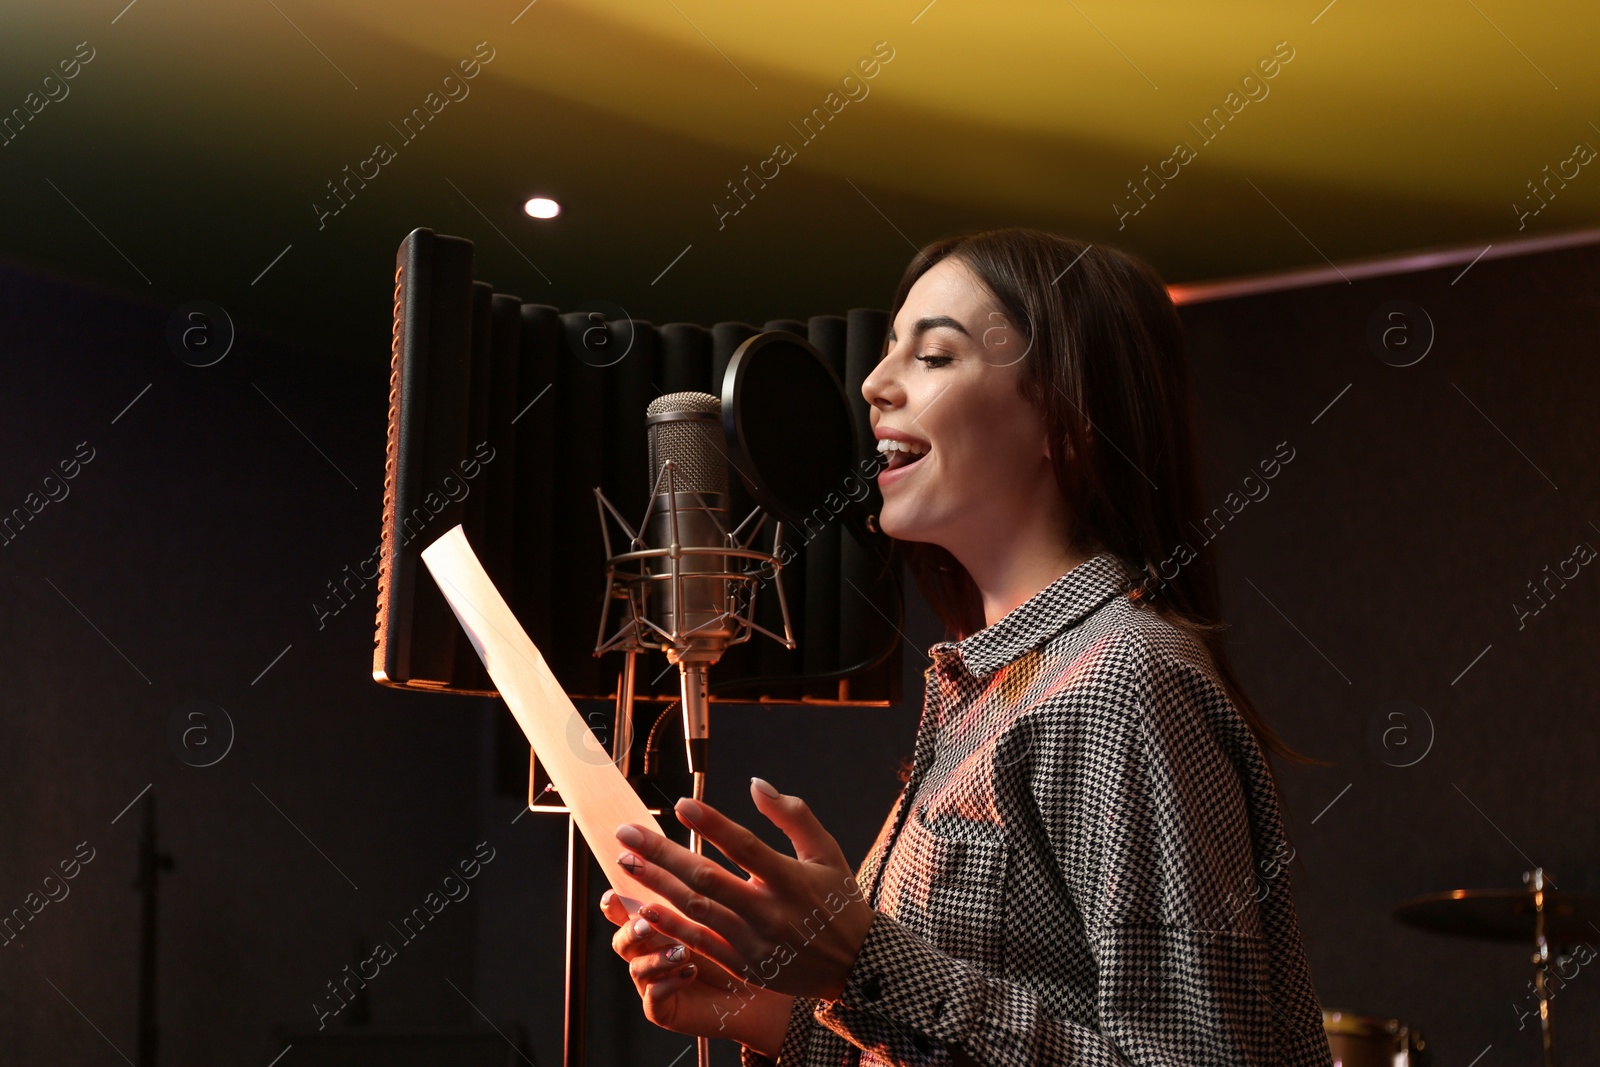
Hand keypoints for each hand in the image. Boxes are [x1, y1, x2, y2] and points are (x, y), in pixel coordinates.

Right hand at [599, 887, 792, 1053]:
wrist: (758, 990)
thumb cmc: (738, 944)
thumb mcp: (719, 911)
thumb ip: (697, 886)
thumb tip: (688, 850)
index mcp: (656, 925)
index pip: (625, 912)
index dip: (614, 904)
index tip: (614, 893)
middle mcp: (649, 953)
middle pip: (622, 939)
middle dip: (630, 929)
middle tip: (647, 922)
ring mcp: (653, 982)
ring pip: (636, 969)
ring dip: (655, 958)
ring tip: (682, 950)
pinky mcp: (664, 1009)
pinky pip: (653, 1000)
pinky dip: (667, 984)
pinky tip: (689, 972)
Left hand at [612, 777, 876, 1002]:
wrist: (855, 966)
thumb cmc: (839, 900)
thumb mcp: (827, 852)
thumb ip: (793, 815)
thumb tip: (756, 783)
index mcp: (791, 879)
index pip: (745, 847)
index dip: (712, 825)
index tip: (680, 804)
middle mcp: (769, 912)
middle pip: (706, 879)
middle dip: (661, 854)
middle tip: (626, 832)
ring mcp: (753, 943)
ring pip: (695, 910)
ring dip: (656, 885)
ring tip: (625, 862)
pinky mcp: (744, 965)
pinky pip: (699, 944)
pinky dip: (670, 926)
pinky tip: (643, 908)